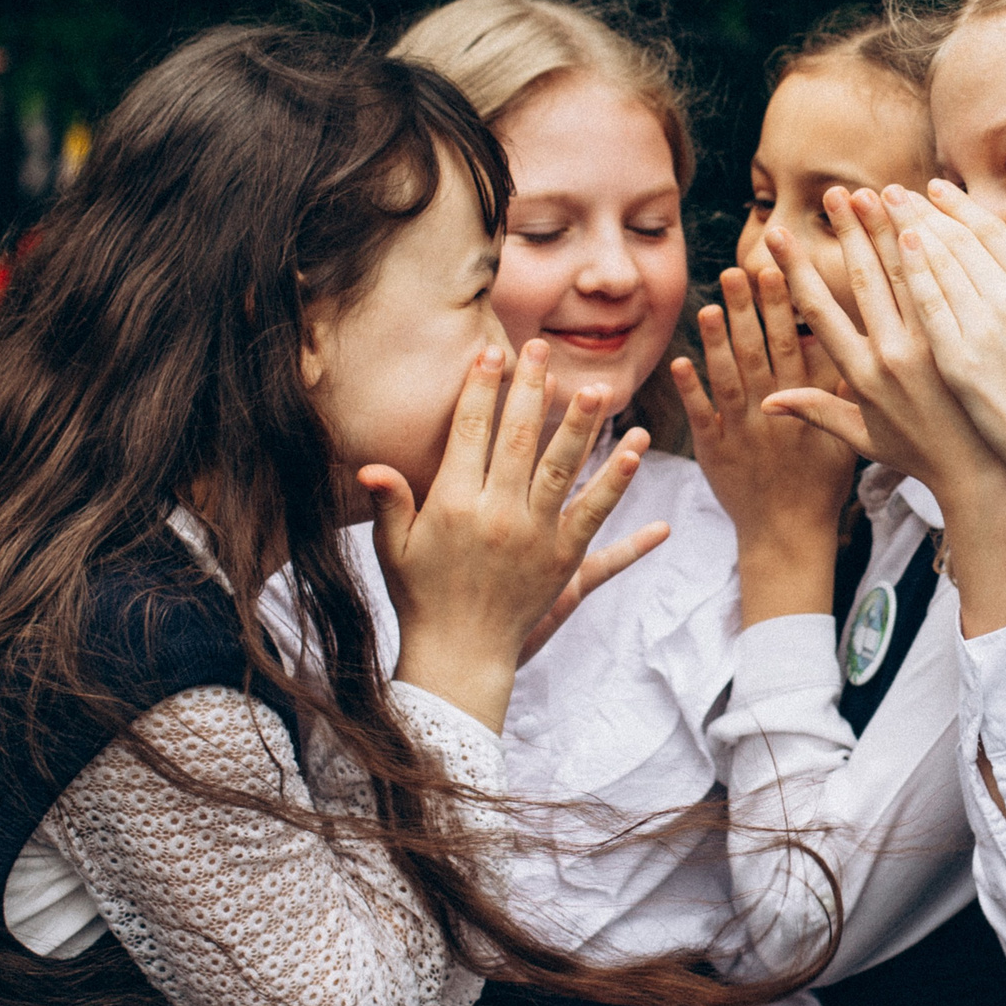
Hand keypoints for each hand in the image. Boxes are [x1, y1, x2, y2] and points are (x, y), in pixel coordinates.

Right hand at [367, 341, 651, 728]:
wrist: (459, 656)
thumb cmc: (420, 598)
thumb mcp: (393, 550)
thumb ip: (390, 503)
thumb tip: (370, 466)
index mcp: (453, 506)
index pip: (469, 434)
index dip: (480, 390)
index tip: (492, 353)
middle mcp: (496, 516)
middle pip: (519, 440)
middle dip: (531, 390)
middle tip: (543, 349)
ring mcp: (534, 538)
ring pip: (563, 470)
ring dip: (582, 426)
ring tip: (598, 388)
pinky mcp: (563, 561)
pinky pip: (594, 514)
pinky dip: (616, 483)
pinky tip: (635, 451)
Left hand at [673, 266, 853, 622]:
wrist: (788, 535)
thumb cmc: (820, 485)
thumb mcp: (845, 439)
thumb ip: (840, 395)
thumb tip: (850, 349)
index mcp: (802, 405)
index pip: (792, 345)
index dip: (782, 306)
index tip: (776, 270)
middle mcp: (771, 412)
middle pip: (757, 352)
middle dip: (746, 309)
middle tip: (736, 269)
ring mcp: (741, 431)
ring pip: (727, 378)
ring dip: (716, 341)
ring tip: (707, 305)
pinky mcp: (714, 451)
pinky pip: (700, 416)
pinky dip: (690, 390)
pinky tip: (680, 362)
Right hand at [758, 186, 1005, 513]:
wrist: (981, 474)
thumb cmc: (920, 456)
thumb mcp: (861, 439)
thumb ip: (816, 412)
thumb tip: (767, 401)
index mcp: (860, 374)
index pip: (819, 309)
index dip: (795, 268)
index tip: (775, 235)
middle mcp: (892, 354)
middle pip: (864, 277)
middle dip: (847, 231)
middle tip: (834, 193)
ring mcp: (933, 343)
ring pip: (908, 271)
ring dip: (891, 227)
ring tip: (877, 191)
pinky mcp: (968, 336)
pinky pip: (949, 281)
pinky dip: (936, 246)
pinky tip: (928, 217)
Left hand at [880, 182, 1005, 565]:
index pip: (993, 235)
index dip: (962, 207)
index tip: (936, 188)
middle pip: (958, 244)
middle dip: (923, 212)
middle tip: (892, 190)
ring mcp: (982, 331)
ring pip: (939, 268)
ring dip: (908, 232)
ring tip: (882, 209)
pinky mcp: (957, 361)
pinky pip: (929, 307)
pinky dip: (912, 275)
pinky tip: (896, 251)